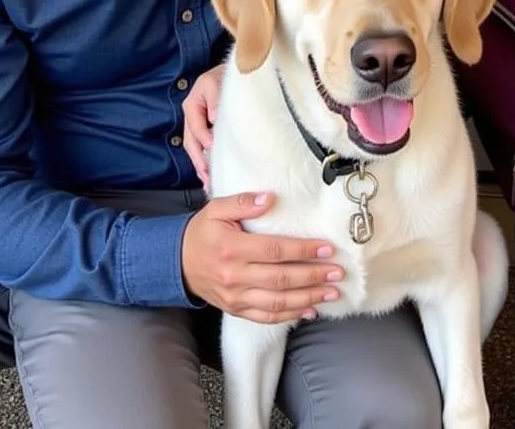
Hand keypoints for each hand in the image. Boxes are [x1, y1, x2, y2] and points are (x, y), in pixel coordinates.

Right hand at [181, 191, 343, 323]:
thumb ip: (242, 201)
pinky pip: (266, 316)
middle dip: (313, 276)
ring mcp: (236, 297)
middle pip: (281, 279)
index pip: (275, 250)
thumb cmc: (202, 232)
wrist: (177, 263)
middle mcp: (235, 276)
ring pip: (278, 302)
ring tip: (331, 292)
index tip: (327, 248)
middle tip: (338, 272)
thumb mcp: (216, 209)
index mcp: (233, 248)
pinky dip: (290, 316)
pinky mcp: (236, 310)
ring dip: (308, 298)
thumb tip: (269, 198)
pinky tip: (310, 310)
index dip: (303, 250)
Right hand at [182, 63, 224, 190]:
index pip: (195, 127)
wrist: (231, 72)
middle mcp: (192, 117)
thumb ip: (216, 99)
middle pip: (191, 143)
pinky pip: (202, 148)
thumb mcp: (216, 83)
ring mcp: (198, 125)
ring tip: (208, 181)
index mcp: (192, 105)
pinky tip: (210, 174)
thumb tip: (214, 118)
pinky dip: (205, 161)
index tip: (212, 149)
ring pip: (195, 148)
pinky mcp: (206, 130)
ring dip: (201, 165)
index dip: (203, 138)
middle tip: (207, 175)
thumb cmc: (224, 76)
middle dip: (198, 160)